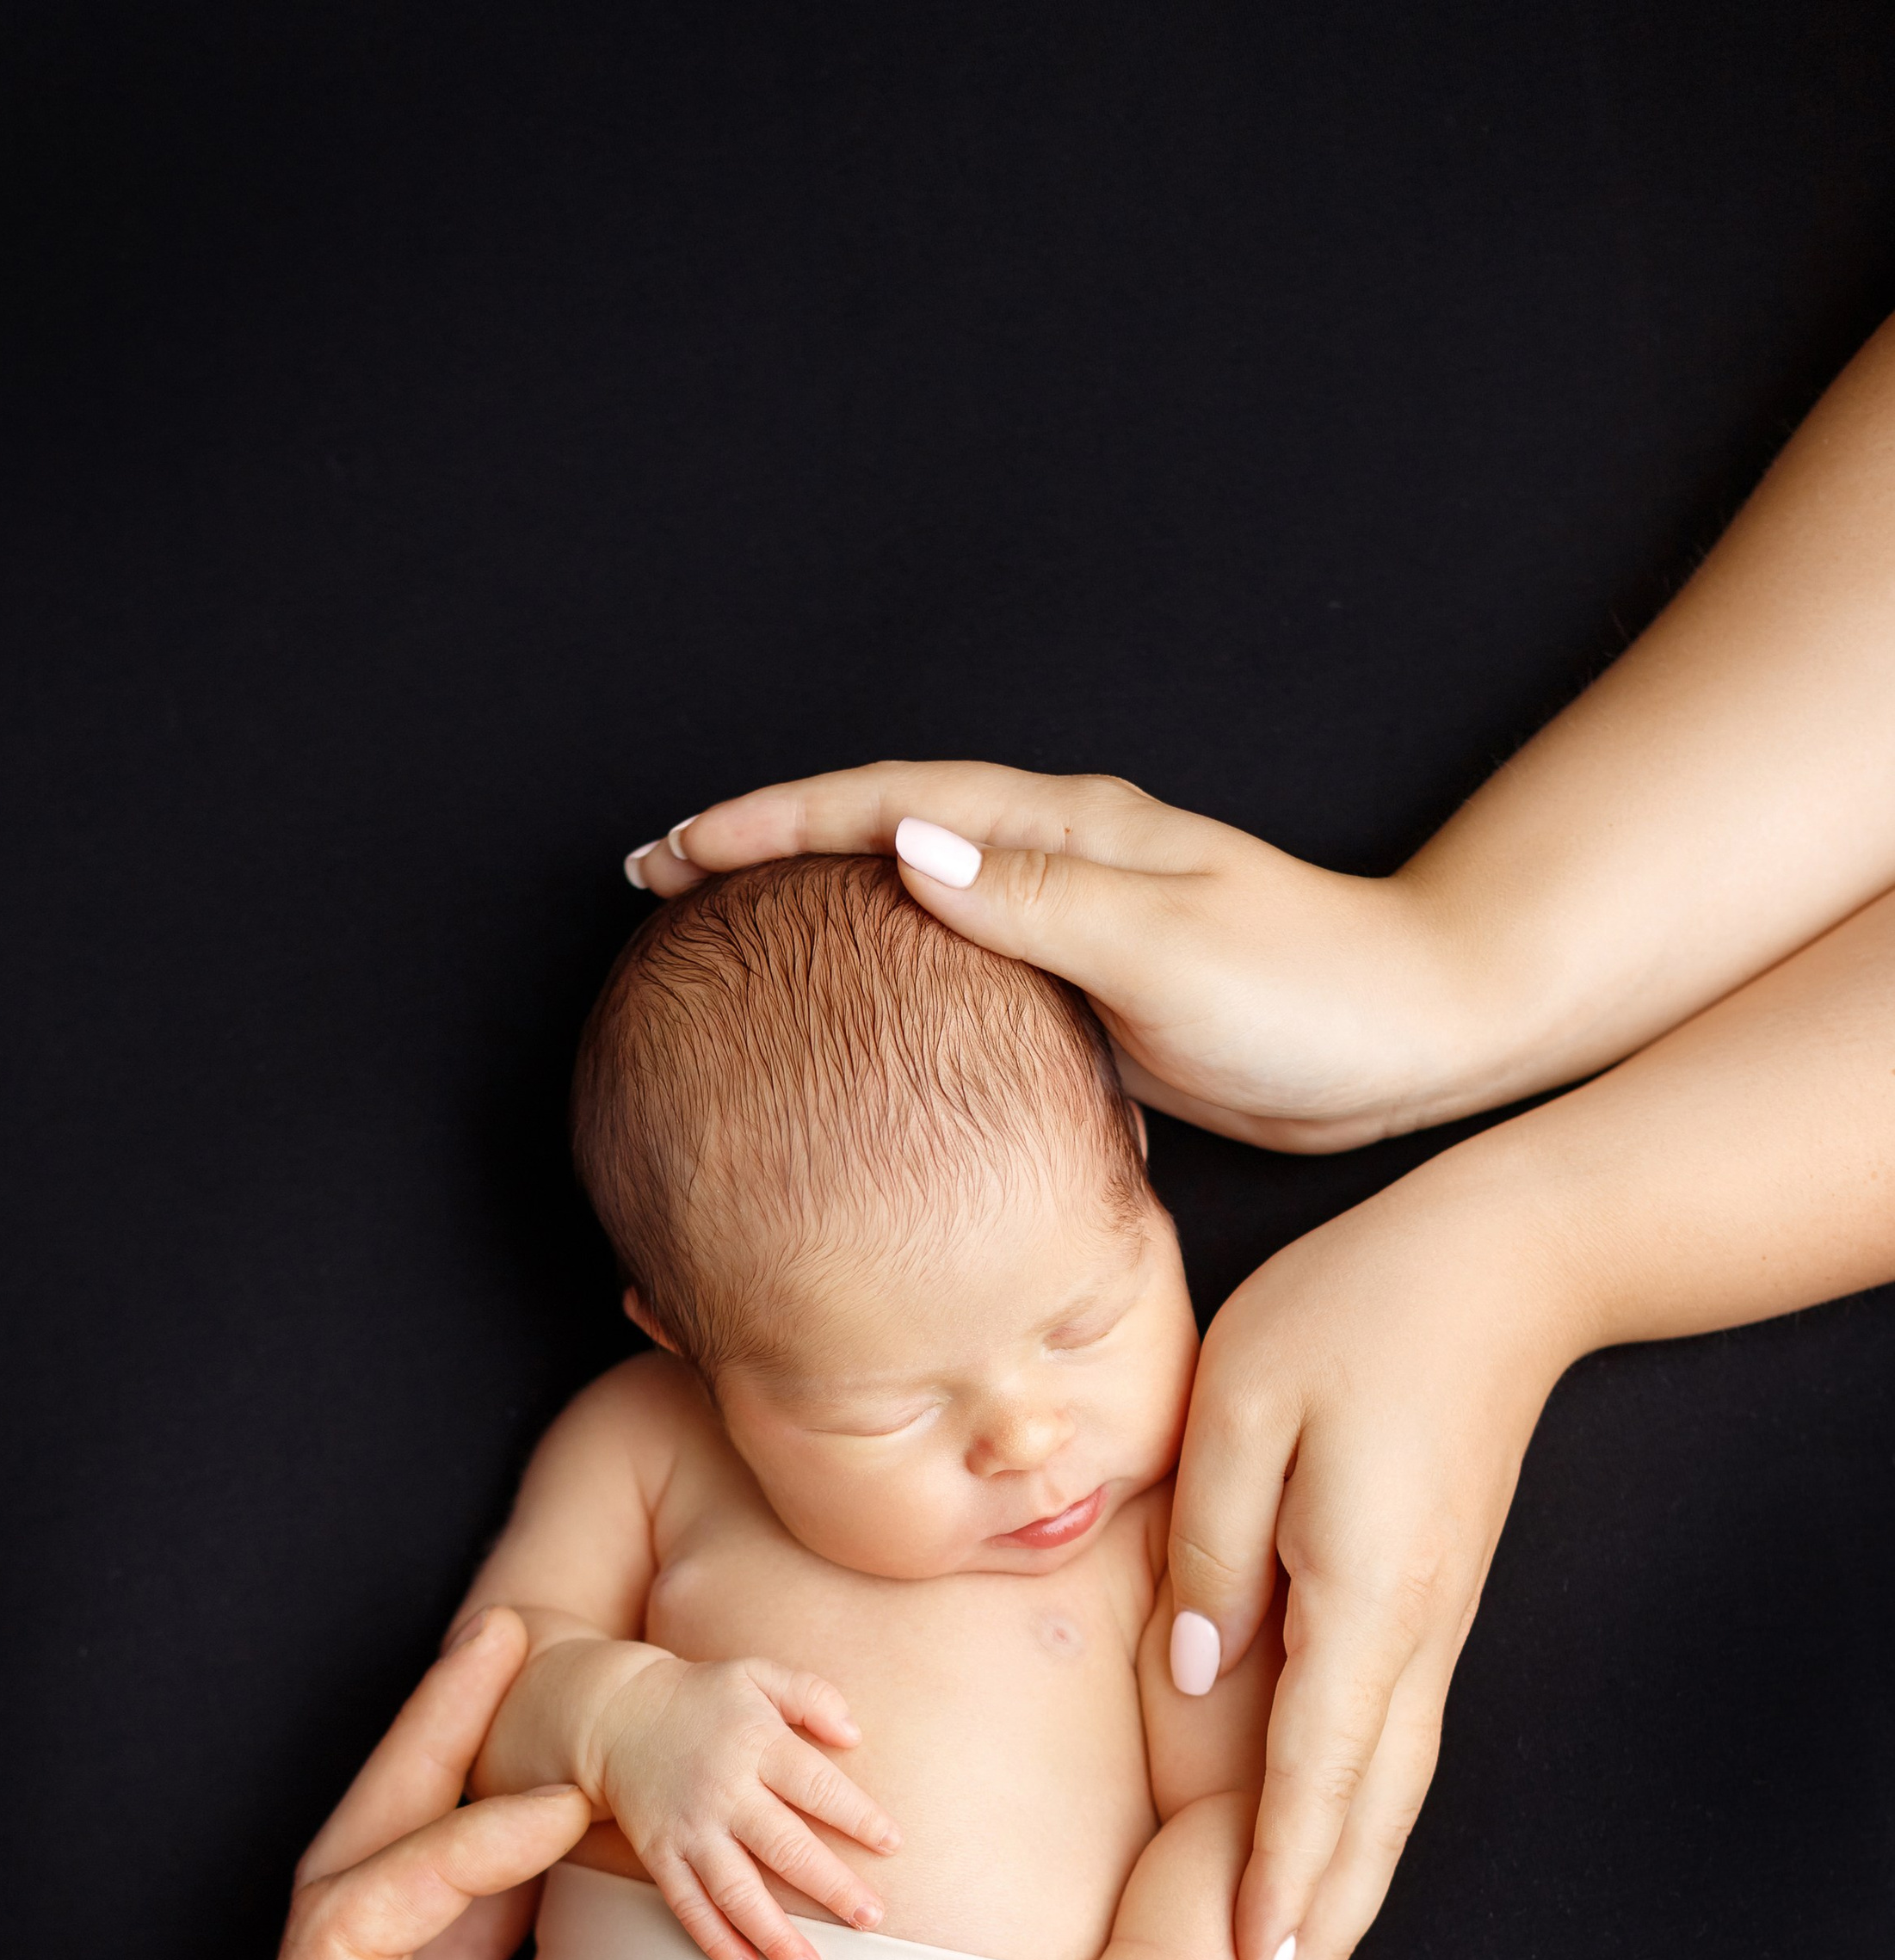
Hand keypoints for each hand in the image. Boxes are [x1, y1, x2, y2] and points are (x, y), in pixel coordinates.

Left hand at [154, 1610, 591, 1959]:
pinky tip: (583, 1867)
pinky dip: (512, 1891)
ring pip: (418, 1902)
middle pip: (371, 1868)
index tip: (561, 1799)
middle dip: (435, 1745)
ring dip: (473, 1791)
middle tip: (515, 1632)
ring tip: (552, 1701)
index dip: (454, 1849)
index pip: (364, 1929)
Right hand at [594, 1652, 901, 1959]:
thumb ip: (811, 1695)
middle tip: (872, 1919)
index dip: (859, 1817)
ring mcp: (689, 1827)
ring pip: (736, 1891)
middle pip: (786, 1848)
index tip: (892, 1844)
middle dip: (832, 1888)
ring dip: (774, 1934)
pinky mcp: (659, 1853)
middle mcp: (725, 1791)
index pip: (819, 1786)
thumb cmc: (702, 1697)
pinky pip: (687, 1904)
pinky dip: (713, 1939)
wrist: (615, 1713)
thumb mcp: (756, 1673)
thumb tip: (855, 1735)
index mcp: (757, 1744)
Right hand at [626, 763, 1497, 1152]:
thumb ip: (1039, 903)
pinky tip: (854, 1016)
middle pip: (877, 831)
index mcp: (1064, 831)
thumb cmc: (1310, 996)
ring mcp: (1074, 919)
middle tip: (661, 881)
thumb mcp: (1167, 947)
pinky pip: (957, 964)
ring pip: (911, 896)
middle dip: (765, 848)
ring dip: (816, 906)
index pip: (883, 804)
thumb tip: (905, 849)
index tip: (675, 850)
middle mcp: (1059, 858)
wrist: (1419, 1034)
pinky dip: (884, 970)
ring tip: (725, 940)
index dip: (770, 824)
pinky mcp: (1094, 986)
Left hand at [1167, 1122, 1583, 1959]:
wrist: (1505, 1263)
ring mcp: (1431, 1624)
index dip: (1278, 1882)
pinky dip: (1360, 1825)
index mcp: (1363, 1593)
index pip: (1312, 1771)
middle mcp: (1412, 1633)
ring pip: (1389, 1793)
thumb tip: (1195, 1669)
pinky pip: (1391, 1746)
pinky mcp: (1427, 1604)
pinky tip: (1332, 1860)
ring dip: (1348, 1893)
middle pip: (1367, 1815)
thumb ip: (1211, 1548)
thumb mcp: (1241, 1405)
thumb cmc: (1358, 1314)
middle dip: (1321, 1929)